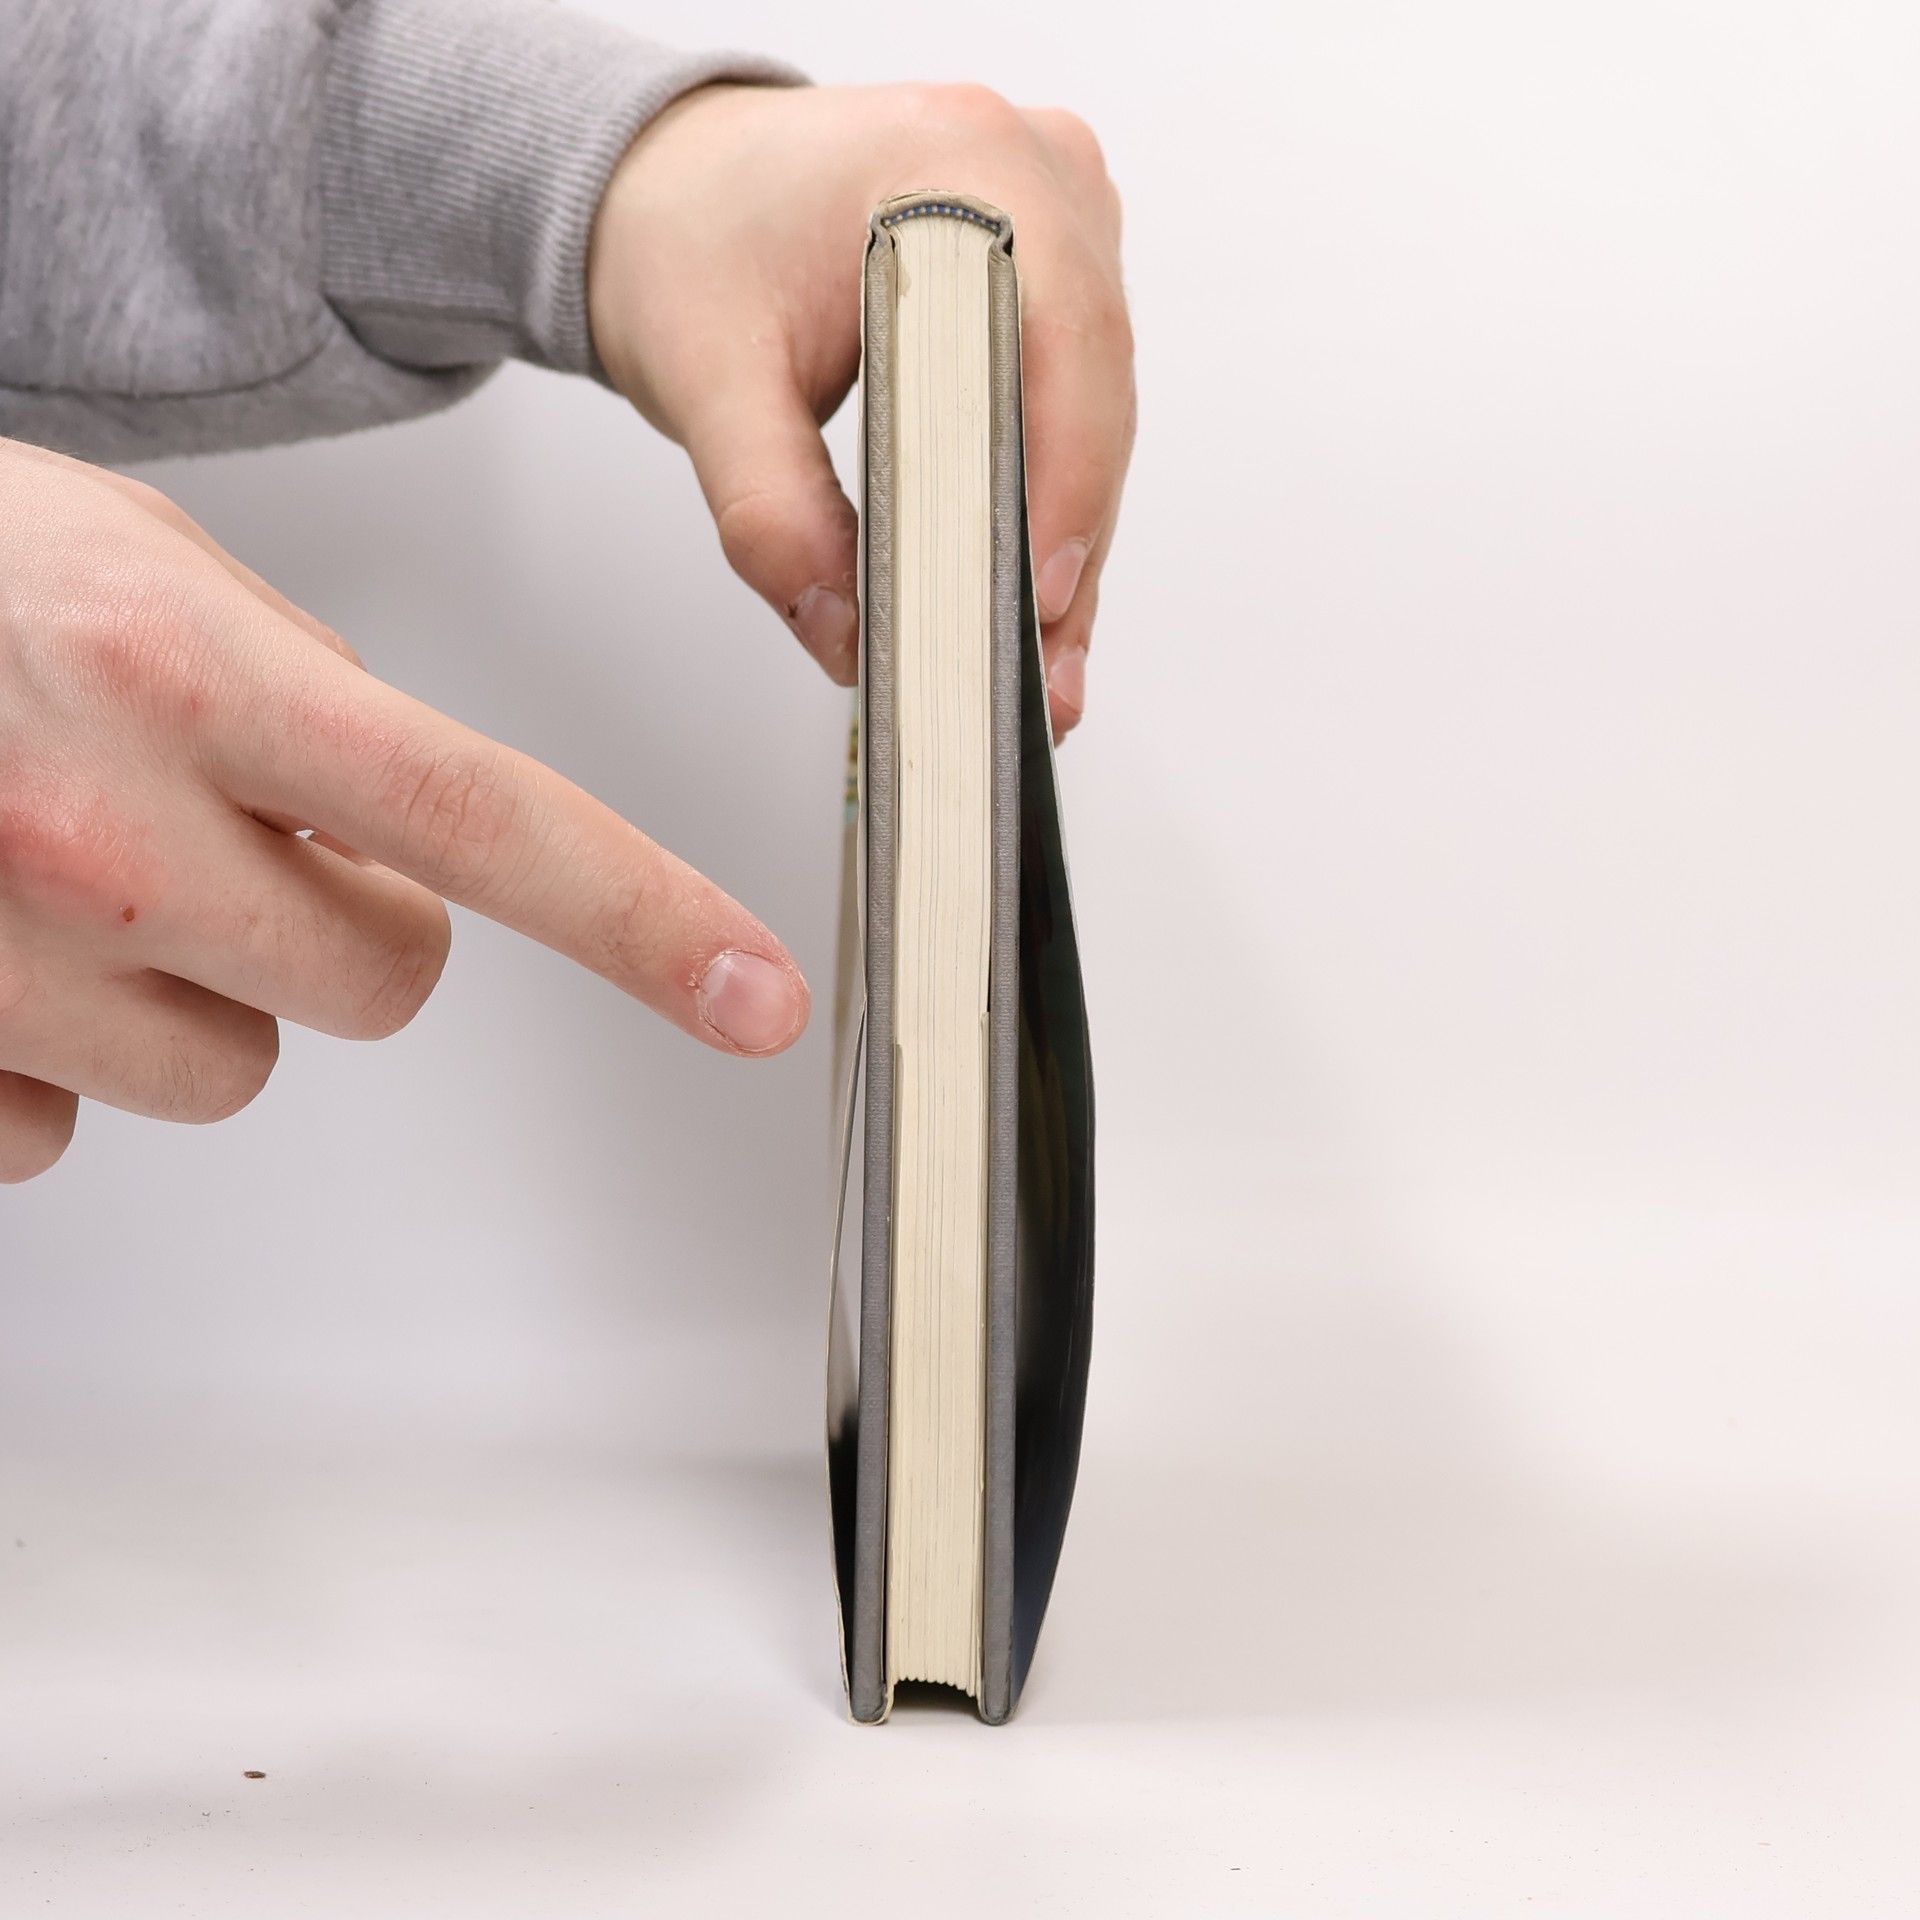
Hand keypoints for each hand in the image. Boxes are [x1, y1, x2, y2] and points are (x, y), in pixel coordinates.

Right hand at [0, 440, 807, 1182]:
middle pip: (383, 985)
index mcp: (187, 672)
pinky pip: (70, 1123)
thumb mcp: (142, 562)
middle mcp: (98, 828)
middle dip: (350, 926)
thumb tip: (413, 840)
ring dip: (201, 985)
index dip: (647, 919)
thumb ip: (304, 691)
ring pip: (235, 1065)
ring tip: (83, 869)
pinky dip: (59, 1048)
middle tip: (247, 839)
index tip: (760, 998)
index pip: (489, 824)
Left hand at [588, 82, 1132, 740]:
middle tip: (1039, 676)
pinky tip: (1029, 598)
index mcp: (955, 159)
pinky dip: (1045, 504)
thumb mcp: (704, 379)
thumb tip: (843, 629)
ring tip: (1040, 666)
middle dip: (1065, 547)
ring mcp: (1057, 221)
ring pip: (1094, 413)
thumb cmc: (690, 239)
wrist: (671, 182)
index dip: (1062, 481)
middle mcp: (1032, 173)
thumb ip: (769, 511)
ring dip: (1065, 543)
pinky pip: (1072, 406)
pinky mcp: (1051, 278)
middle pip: (1092, 392)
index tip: (1035, 596)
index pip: (1058, 339)